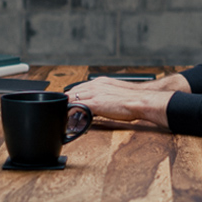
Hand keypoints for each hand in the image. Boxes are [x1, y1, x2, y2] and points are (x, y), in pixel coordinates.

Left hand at [67, 77, 184, 127]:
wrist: (141, 100)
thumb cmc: (133, 99)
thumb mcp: (116, 92)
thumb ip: (106, 96)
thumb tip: (101, 104)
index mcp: (100, 82)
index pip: (80, 87)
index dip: (72, 96)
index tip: (68, 103)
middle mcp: (95, 85)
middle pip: (72, 92)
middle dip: (65, 101)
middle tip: (61, 110)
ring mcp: (94, 94)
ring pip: (72, 98)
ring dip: (66, 107)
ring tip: (62, 116)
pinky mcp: (95, 104)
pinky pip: (77, 107)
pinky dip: (71, 113)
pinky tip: (69, 119)